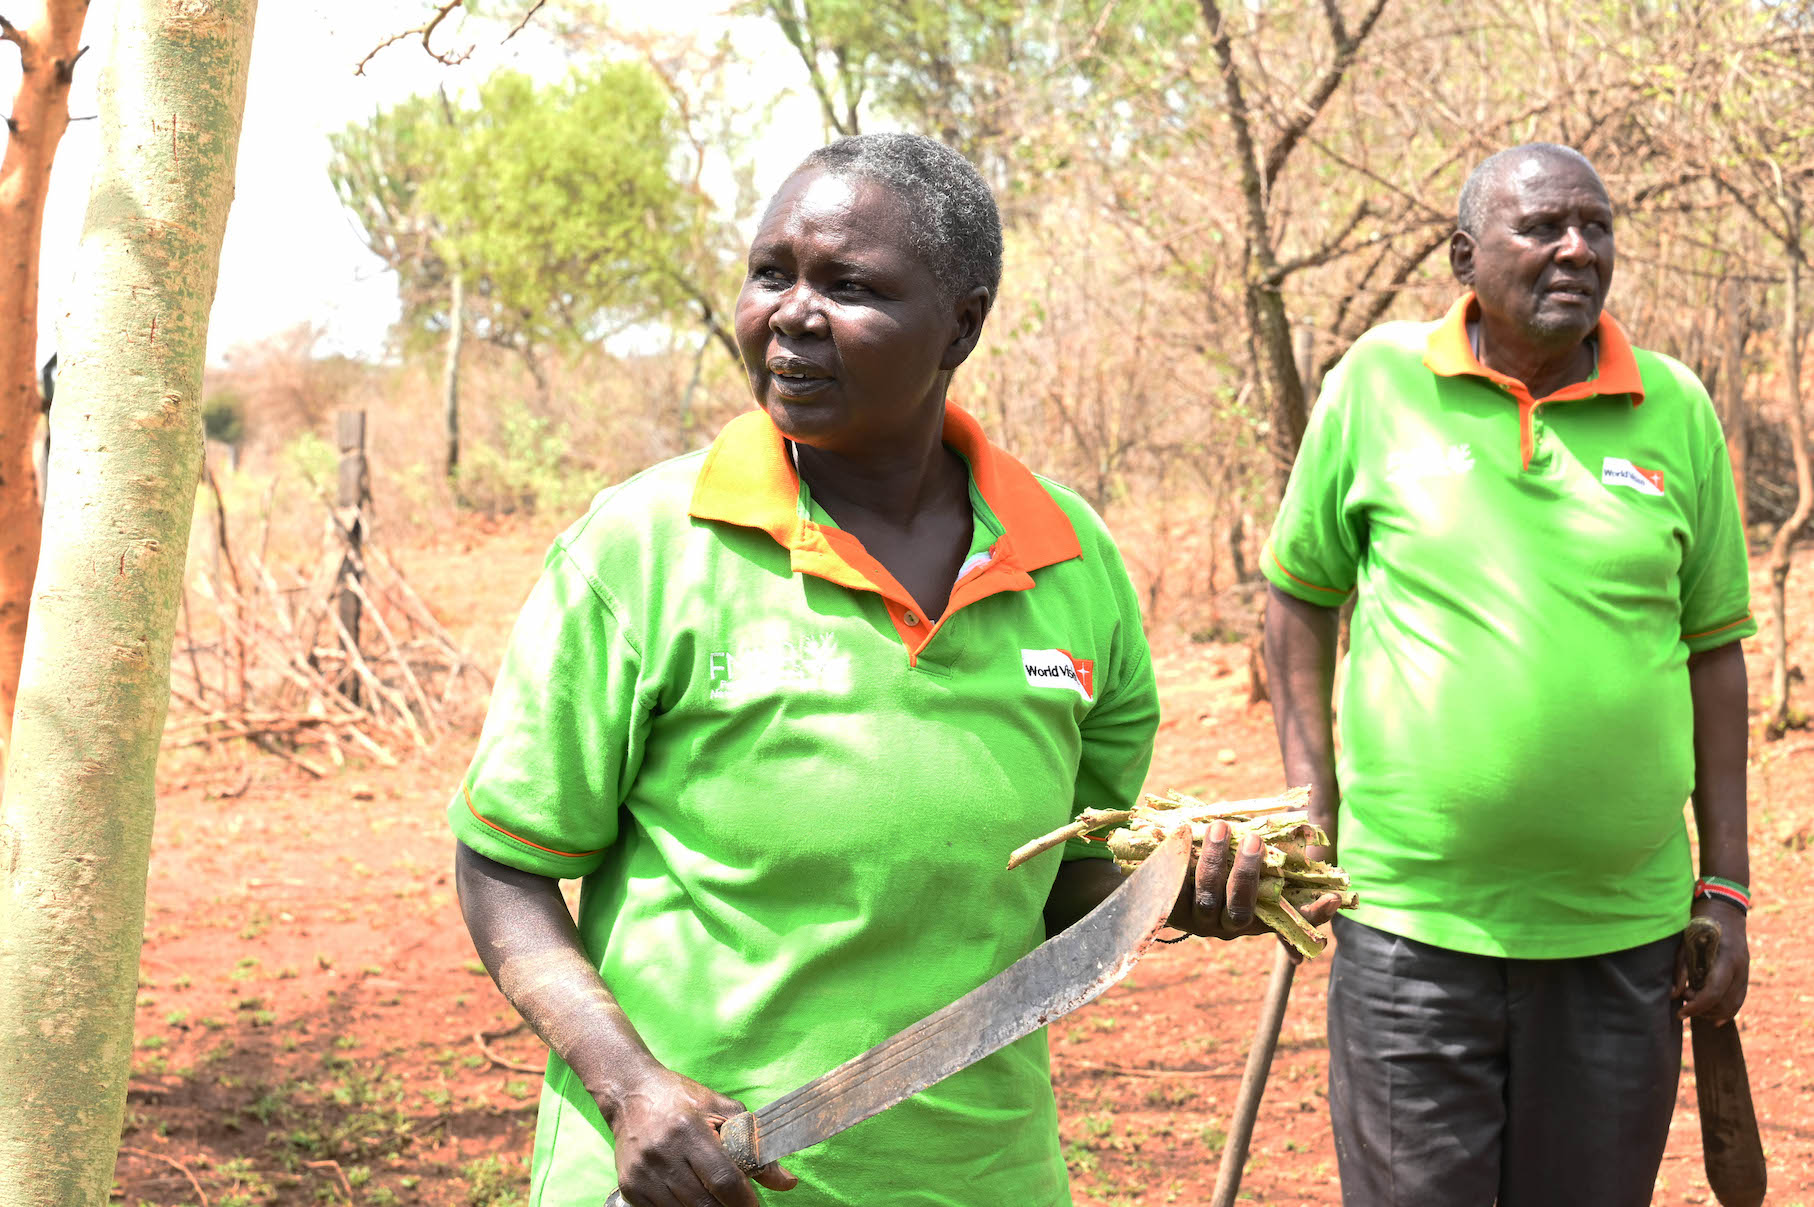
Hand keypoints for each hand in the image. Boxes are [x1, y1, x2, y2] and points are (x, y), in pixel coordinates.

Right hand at [603, 1068, 796, 1205]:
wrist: (630, 1093)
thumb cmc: (682, 1099)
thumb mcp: (722, 1109)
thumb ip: (754, 1144)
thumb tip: (785, 1182)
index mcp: (688, 1130)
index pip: (723, 1179)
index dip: (744, 1202)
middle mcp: (662, 1153)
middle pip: (704, 1203)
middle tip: (739, 1206)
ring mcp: (642, 1174)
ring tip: (716, 1198)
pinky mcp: (629, 1188)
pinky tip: (692, 1198)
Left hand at [1167, 820, 1340, 942]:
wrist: (1156, 885)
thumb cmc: (1213, 868)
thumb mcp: (1242, 867)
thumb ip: (1267, 858)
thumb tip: (1303, 829)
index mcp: (1253, 919)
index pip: (1288, 922)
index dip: (1312, 915)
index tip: (1333, 898)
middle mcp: (1226, 925)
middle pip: (1241, 908)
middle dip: (1249, 874)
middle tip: (1255, 841)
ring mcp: (1195, 918)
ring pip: (1208, 895)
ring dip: (1216, 860)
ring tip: (1220, 827)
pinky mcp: (1166, 905)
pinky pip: (1173, 885)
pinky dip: (1179, 859)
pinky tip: (1182, 833)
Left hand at [1673, 900, 1749, 1025]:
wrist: (1725, 909)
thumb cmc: (1700, 922)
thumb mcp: (1686, 942)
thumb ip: (1681, 969)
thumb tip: (1674, 995)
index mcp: (1725, 958)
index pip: (1713, 992)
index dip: (1696, 1006)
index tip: (1680, 1013)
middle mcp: (1740, 968)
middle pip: (1724, 1003)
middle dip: (1702, 1009)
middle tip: (1684, 998)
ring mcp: (1745, 971)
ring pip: (1733, 1004)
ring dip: (1713, 1011)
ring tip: (1694, 1001)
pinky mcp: (1745, 973)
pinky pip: (1738, 998)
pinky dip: (1726, 1009)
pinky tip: (1713, 1016)